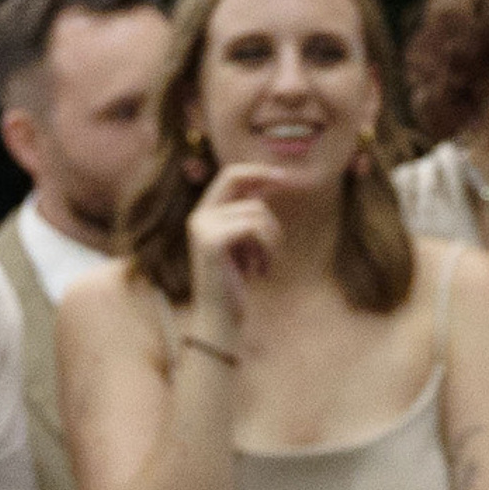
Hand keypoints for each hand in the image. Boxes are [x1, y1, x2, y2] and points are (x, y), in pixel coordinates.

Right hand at [184, 161, 303, 338]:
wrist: (220, 317)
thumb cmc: (234, 283)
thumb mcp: (244, 243)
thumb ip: (248, 215)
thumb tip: (267, 184)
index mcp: (204, 214)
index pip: (228, 176)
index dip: (256, 171)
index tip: (283, 176)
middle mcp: (198, 216)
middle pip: (235, 178)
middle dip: (264, 176)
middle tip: (290, 182)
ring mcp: (203, 227)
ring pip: (256, 210)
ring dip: (271, 237)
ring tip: (264, 263)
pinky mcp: (212, 241)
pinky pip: (254, 227)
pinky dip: (267, 247)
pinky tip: (260, 270)